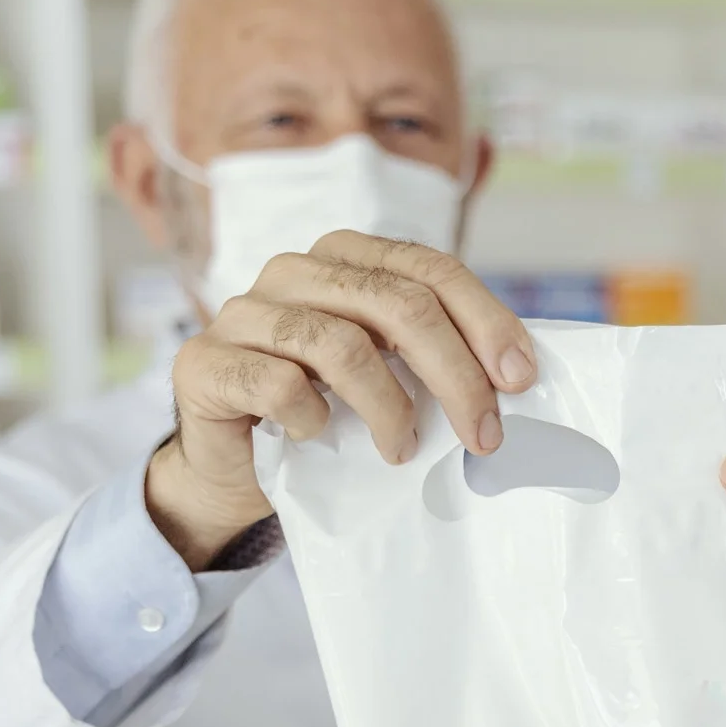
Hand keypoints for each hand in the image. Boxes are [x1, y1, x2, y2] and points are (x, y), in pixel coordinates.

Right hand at [149, 230, 534, 568]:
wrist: (236, 469)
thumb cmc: (327, 415)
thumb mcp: (391, 375)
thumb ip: (437, 357)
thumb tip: (519, 375)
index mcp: (346, 257)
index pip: (430, 269)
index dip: (485, 320)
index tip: (520, 377)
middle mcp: (294, 271)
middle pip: (398, 305)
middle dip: (455, 375)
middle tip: (483, 434)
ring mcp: (244, 312)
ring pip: (341, 345)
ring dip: (389, 408)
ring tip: (403, 448)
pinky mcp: (205, 362)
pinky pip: (276, 384)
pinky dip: (312, 418)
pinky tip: (319, 436)